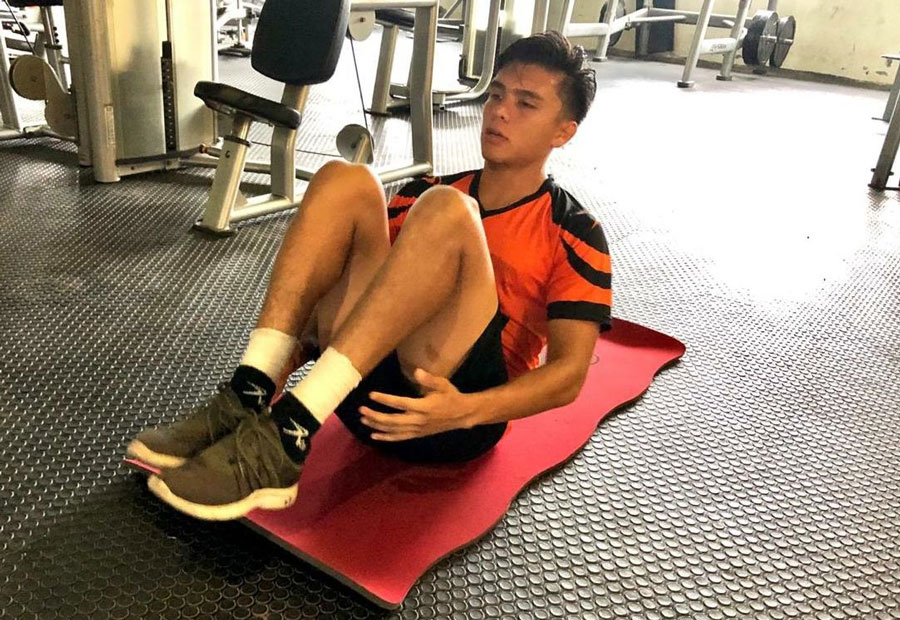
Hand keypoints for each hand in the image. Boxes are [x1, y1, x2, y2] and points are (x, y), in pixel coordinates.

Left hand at [360, 368, 476, 441]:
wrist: (462, 415)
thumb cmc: (451, 397)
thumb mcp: (443, 384)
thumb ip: (429, 379)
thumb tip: (417, 371)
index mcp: (423, 407)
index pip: (400, 403)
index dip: (384, 400)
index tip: (372, 395)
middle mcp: (418, 420)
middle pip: (392, 421)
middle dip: (375, 415)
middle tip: (361, 409)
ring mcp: (417, 430)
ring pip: (393, 430)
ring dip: (377, 426)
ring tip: (363, 419)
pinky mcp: (417, 434)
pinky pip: (399, 438)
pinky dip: (386, 438)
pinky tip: (374, 436)